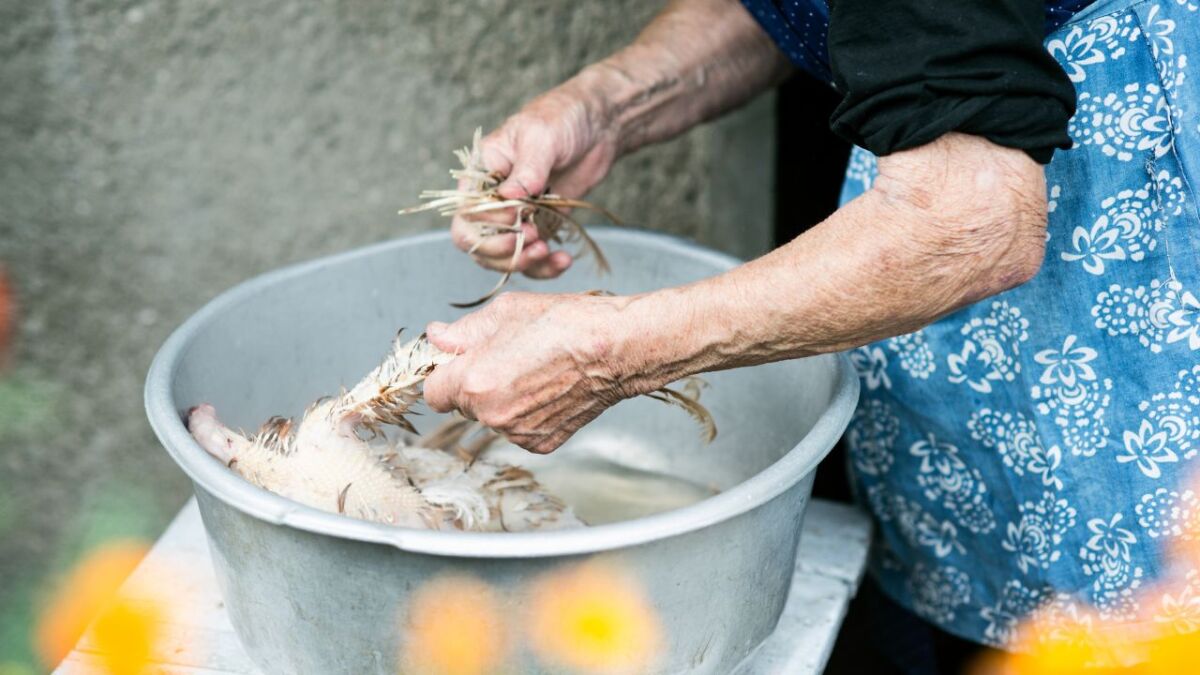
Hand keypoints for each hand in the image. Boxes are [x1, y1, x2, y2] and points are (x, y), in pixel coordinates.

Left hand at [422, 292, 641, 453]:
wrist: (616, 348)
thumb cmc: (565, 324)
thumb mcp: (505, 312)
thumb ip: (462, 332)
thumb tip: (436, 337)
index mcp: (475, 382)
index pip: (433, 391)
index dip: (444, 373)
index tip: (458, 362)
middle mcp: (492, 415)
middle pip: (463, 405)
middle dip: (475, 383)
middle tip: (507, 356)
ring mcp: (518, 433)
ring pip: (492, 417)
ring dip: (501, 398)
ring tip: (533, 370)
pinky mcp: (541, 443)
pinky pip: (518, 428)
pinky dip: (526, 412)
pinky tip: (547, 388)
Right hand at [452, 81, 619, 279]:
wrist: (597, 124)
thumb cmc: (560, 118)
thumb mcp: (540, 136)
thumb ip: (527, 169)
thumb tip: (509, 198)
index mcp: (480, 174)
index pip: (466, 215)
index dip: (489, 225)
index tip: (518, 218)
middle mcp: (492, 200)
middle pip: (478, 244)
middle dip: (503, 251)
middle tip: (535, 240)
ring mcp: (517, 217)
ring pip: (504, 257)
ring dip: (524, 263)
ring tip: (550, 253)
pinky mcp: (541, 227)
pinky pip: (533, 257)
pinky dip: (545, 267)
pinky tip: (563, 261)